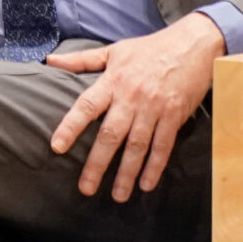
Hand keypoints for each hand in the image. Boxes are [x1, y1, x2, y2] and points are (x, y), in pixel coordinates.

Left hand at [44, 13, 227, 200]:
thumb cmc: (149, 48)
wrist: (193, 46)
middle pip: (111, 134)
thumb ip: (81, 59)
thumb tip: (50, 61)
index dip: (71, 126)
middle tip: (86, 188)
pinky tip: (146, 184)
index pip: (86, 106)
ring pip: (137, 146)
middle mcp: (132, 97)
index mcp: (113, 81)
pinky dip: (155, 166)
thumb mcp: (114, 49)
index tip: (57, 147)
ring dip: (127, 173)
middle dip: (97, 163)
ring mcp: (155, 109)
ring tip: (118, 195)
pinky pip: (163, 146)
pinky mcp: (175, 116)